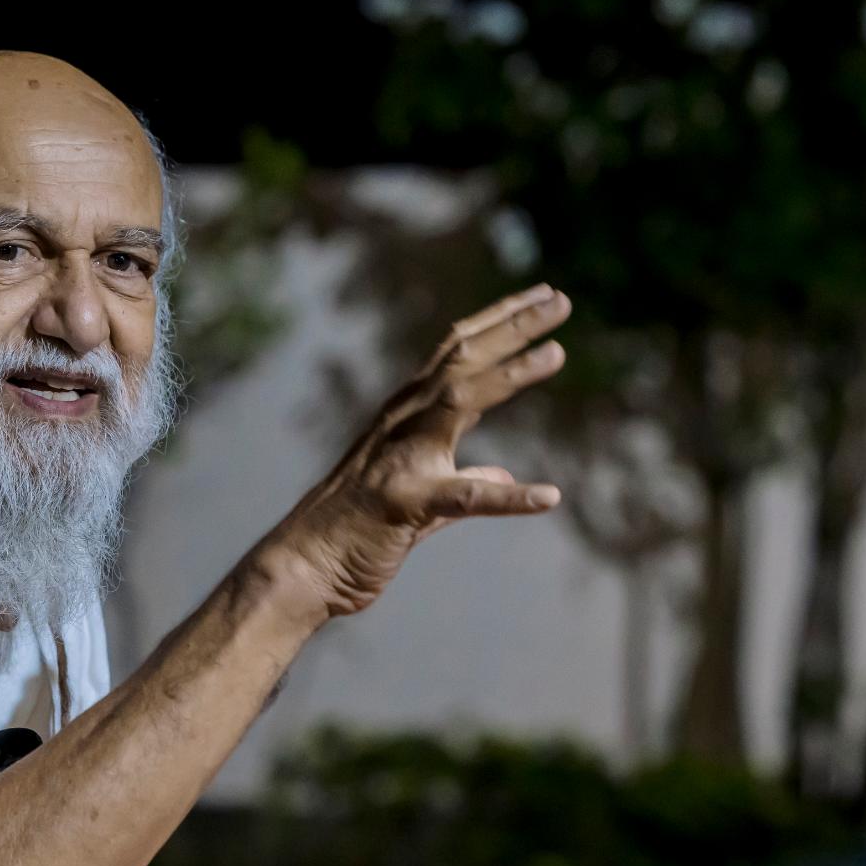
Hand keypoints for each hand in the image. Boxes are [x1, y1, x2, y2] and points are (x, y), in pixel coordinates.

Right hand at [264, 283, 570, 619]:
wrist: (305, 566)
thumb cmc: (357, 530)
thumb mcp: (422, 500)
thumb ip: (463, 479)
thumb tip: (503, 475)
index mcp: (406, 417)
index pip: (455, 354)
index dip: (499, 323)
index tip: (544, 299)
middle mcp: (401, 424)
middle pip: (460, 359)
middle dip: (511, 326)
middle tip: (559, 299)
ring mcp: (400, 459)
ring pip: (457, 399)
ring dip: (509, 373)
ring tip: (556, 353)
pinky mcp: (403, 504)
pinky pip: (462, 498)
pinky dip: (507, 498)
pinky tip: (547, 497)